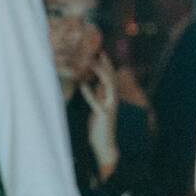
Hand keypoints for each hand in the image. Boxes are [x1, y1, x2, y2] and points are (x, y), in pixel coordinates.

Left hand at [81, 54, 120, 181]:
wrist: (105, 145)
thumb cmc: (100, 127)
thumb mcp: (99, 107)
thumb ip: (99, 95)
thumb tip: (95, 83)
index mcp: (110, 97)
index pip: (110, 77)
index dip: (106, 64)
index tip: (99, 50)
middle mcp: (112, 100)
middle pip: (112, 77)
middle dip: (105, 64)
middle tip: (97, 50)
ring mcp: (110, 107)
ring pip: (109, 86)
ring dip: (101, 73)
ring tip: (92, 63)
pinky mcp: (104, 116)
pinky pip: (97, 103)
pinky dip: (90, 94)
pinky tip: (83, 86)